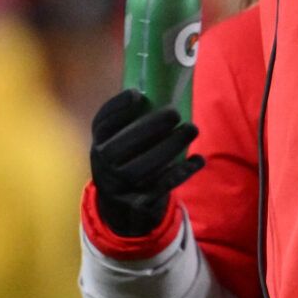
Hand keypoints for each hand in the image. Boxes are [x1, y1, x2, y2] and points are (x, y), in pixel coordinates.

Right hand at [89, 89, 203, 237]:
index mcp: (99, 143)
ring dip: (170, 146)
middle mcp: (103, 164)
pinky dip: (181, 172)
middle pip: (121, 146)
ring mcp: (118, 186)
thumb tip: (161, 90)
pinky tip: (198, 159)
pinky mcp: (137, 203)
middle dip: (149, 127)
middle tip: (175, 113)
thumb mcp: (120, 142)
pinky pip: (160, 187)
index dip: (117, 108)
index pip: (102, 124)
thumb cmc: (129, 161)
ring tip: (191, 129)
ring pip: (142, 167)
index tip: (138, 94)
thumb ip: (133, 121)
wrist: (121, 208)